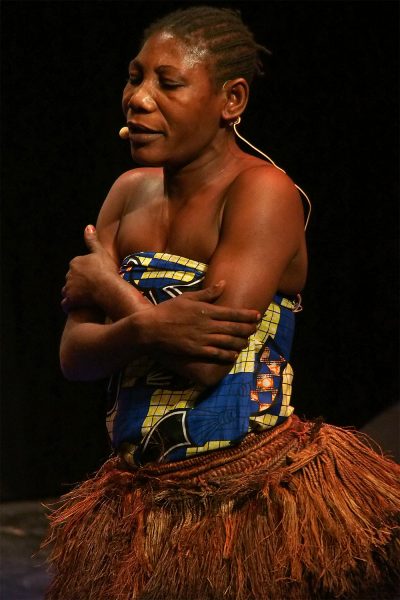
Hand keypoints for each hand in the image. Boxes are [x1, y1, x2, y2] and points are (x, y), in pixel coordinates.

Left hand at [61, 225, 118, 312]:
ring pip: (68, 292)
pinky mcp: (70, 300)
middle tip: (91, 289)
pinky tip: (77, 307)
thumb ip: (92, 240)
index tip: (94, 278)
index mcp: (75, 262)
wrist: (108, 288)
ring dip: (73, 295)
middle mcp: (69, 274)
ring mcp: (69, 287)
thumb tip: (88, 226)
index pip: (76, 268)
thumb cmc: (107, 270)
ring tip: (85, 299)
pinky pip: (67, 304)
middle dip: (78, 284)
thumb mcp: (101, 252)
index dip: (85, 273)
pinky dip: (70, 306)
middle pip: (72, 280)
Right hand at [140, 281, 259, 362]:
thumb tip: (224, 283)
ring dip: (240, 342)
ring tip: (247, 342)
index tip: (257, 315)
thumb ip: (208, 293)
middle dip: (247, 329)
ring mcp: (202, 338)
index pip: (232, 313)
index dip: (247, 315)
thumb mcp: (188, 297)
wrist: (151, 328)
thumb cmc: (168, 310)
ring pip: (228, 341)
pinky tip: (234, 354)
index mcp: (206, 310)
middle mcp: (207, 325)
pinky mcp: (196, 350)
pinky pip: (217, 354)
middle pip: (233, 328)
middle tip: (256, 329)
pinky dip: (228, 354)